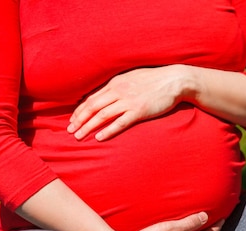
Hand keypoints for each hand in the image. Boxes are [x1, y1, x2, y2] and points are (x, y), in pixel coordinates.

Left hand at [67, 65, 190, 140]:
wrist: (174, 80)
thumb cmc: (155, 80)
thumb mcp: (132, 77)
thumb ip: (119, 86)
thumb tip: (107, 95)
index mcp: (115, 83)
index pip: (91, 97)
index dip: (79, 110)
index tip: (72, 120)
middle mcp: (119, 91)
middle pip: (92, 106)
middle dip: (79, 120)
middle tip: (70, 131)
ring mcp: (129, 101)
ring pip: (102, 115)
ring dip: (88, 126)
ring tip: (79, 137)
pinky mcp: (139, 111)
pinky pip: (120, 123)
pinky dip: (108, 130)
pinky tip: (99, 137)